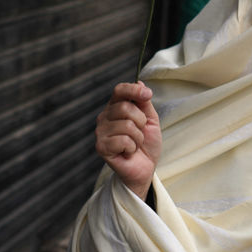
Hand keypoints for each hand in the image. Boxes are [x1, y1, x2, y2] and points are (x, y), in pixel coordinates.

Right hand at [95, 82, 161, 200]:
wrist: (144, 168)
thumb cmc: (146, 144)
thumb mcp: (150, 120)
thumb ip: (144, 103)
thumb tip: (140, 83)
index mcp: (115, 107)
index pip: (119, 90)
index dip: (133, 91)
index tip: (148, 95)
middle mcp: (104, 117)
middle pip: (125, 107)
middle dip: (141, 122)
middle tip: (140, 133)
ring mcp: (101, 132)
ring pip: (126, 125)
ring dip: (138, 138)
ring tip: (134, 144)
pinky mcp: (101, 147)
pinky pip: (123, 140)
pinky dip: (132, 147)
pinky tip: (128, 152)